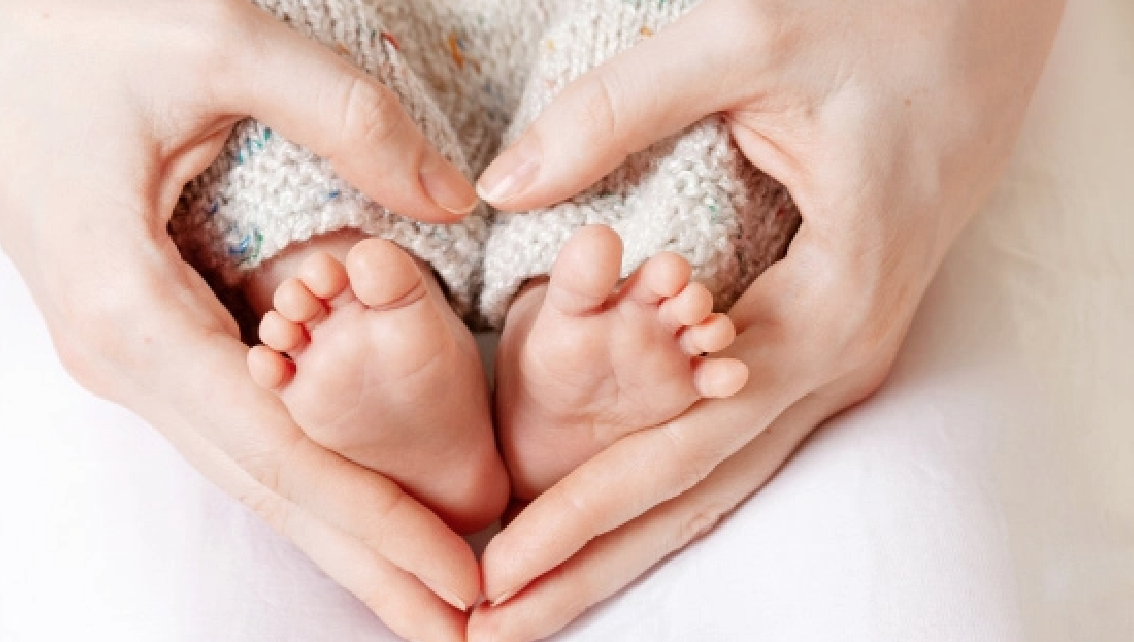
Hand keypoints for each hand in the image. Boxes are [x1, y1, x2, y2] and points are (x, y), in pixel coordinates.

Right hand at [0, 0, 480, 639]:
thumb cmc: (62, 22)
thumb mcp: (214, 43)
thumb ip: (347, 120)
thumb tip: (456, 199)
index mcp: (127, 310)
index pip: (276, 449)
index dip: (374, 522)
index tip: (461, 581)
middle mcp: (119, 355)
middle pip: (263, 485)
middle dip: (364, 561)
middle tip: (460, 634)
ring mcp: (121, 347)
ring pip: (245, 458)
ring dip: (335, 525)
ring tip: (417, 587)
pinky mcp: (134, 323)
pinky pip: (227, 414)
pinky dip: (297, 466)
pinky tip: (345, 495)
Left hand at [469, 0, 1064, 638]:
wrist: (998, 4)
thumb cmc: (899, 14)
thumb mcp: (752, 37)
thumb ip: (619, 114)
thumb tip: (505, 184)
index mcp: (826, 310)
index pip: (680, 449)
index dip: (581, 515)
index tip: (495, 569)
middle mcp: (836, 356)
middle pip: (698, 493)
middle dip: (595, 566)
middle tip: (496, 631)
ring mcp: (837, 351)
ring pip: (719, 474)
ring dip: (625, 540)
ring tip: (537, 600)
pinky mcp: (823, 326)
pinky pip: (737, 431)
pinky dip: (666, 481)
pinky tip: (614, 512)